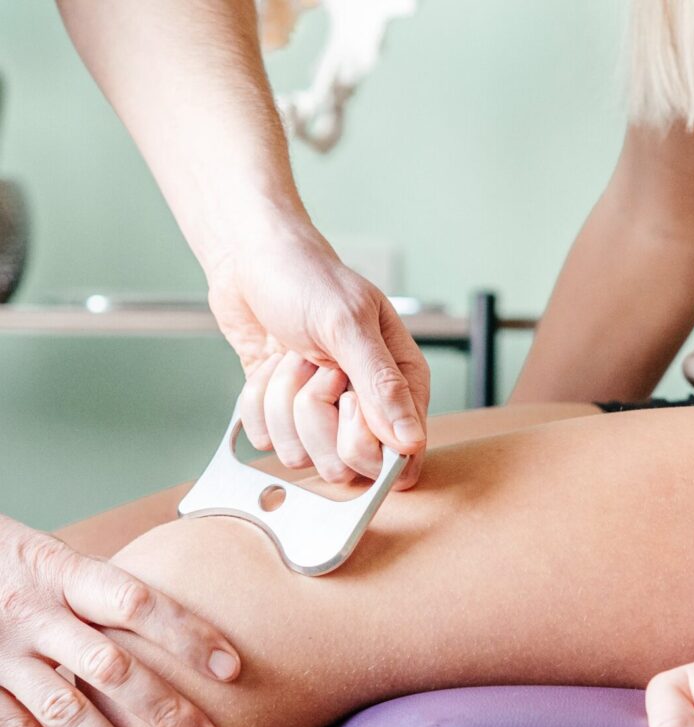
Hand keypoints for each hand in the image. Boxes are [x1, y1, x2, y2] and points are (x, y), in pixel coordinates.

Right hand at [0, 516, 239, 726]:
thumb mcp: (61, 556)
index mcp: (64, 572)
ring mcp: (3, 654)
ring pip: (66, 713)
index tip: (232, 668)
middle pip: (109, 667)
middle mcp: (35, 613)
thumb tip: (186, 612)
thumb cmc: (19, 562)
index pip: (136, 602)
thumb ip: (109, 587)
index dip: (186, 634)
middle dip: (163, 710)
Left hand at [207, 217, 429, 488]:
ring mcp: (324, 417)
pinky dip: (258, 401)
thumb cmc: (306, 278)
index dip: (365, 437)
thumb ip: (381, 385)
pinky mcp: (285, 418)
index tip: (346, 398)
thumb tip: (410, 441)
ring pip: (302, 455)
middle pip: (346, 465)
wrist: (249, 260)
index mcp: (401, 382)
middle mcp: (367, 408)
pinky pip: (268, 441)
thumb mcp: (348, 324)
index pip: (399, 455)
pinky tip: (270, 365)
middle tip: (316, 367)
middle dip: (315, 414)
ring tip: (292, 356)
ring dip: (282, 400)